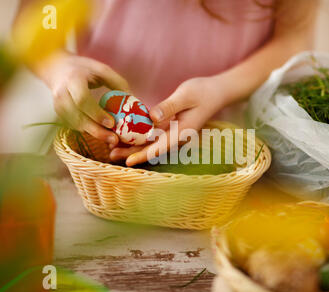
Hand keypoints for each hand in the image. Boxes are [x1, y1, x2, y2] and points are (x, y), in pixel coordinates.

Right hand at [37, 52, 128, 144]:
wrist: (56, 67)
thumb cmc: (83, 68)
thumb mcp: (101, 69)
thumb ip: (117, 82)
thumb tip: (132, 100)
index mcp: (73, 79)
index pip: (82, 100)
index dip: (96, 114)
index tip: (111, 123)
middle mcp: (62, 93)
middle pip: (78, 117)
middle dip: (96, 131)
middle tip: (113, 140)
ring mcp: (58, 104)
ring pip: (75, 124)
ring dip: (93, 134)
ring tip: (110, 139)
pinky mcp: (59, 112)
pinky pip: (74, 125)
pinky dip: (87, 131)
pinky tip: (100, 133)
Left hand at [109, 77, 224, 165]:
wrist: (217, 92)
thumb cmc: (203, 92)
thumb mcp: (185, 96)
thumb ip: (169, 107)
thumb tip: (151, 117)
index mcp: (181, 131)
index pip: (159, 148)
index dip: (143, 155)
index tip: (128, 163)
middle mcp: (177, 135)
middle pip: (152, 148)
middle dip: (132, 153)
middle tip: (111, 154)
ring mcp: (174, 131)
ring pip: (151, 142)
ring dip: (133, 145)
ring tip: (114, 147)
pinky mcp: (172, 125)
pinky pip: (154, 134)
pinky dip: (140, 135)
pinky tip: (127, 134)